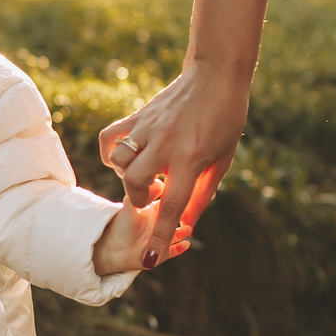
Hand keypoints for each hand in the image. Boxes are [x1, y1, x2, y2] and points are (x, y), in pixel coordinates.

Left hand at [93, 190, 191, 276]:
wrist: (111, 247)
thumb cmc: (120, 224)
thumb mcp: (130, 205)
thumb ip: (138, 195)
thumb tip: (155, 185)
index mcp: (155, 209)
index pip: (170, 200)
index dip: (176, 198)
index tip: (181, 195)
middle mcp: (161, 222)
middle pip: (177, 216)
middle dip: (183, 215)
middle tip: (187, 213)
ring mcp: (162, 237)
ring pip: (178, 233)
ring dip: (184, 232)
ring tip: (188, 229)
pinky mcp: (162, 252)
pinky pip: (175, 250)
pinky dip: (180, 248)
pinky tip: (185, 245)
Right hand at [98, 63, 249, 265]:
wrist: (216, 75)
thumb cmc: (225, 120)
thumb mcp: (222, 161)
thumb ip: (201, 195)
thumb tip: (185, 226)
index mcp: (192, 158)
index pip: (173, 205)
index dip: (160, 235)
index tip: (150, 259)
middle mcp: (166, 144)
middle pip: (135, 183)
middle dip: (141, 199)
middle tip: (157, 193)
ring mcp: (148, 128)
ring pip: (119, 162)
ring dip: (127, 176)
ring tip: (146, 173)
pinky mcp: (138, 116)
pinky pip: (110, 139)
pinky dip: (111, 153)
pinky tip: (126, 157)